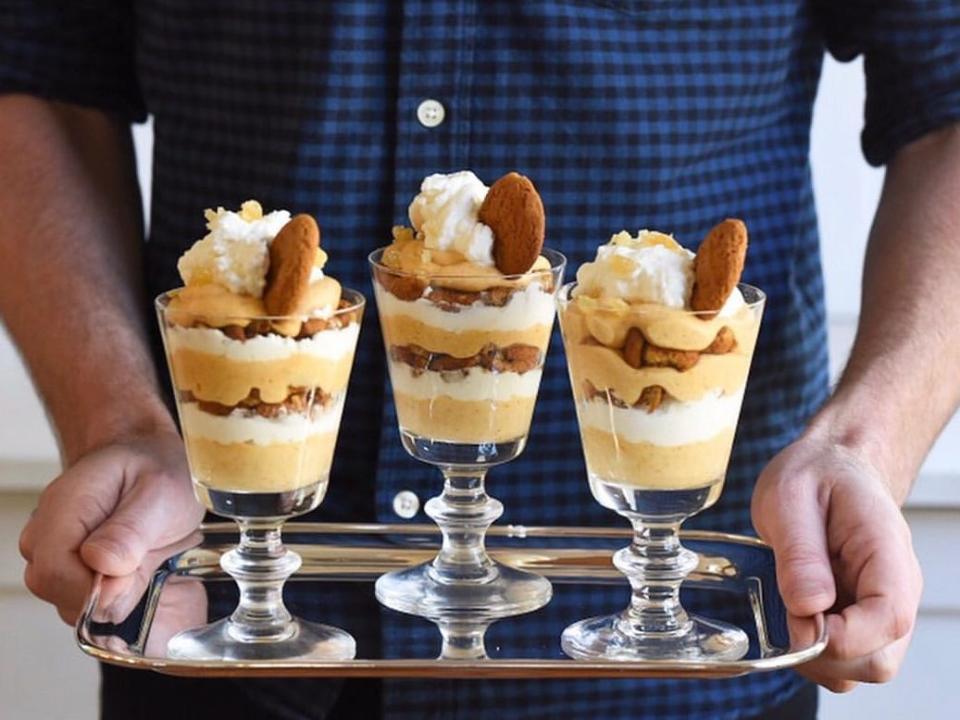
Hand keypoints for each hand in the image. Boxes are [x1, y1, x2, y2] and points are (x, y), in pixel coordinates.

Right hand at [19, 431, 204, 624]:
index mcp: (65, 506)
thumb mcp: (161, 492)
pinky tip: (138, 567)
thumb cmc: (156, 469)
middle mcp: (47, 532)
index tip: (135, 576)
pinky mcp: (68, 568)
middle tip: (149, 558)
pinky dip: (118, 593)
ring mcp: (53, 552)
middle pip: (59, 592)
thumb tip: (103, 569)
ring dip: (118, 593)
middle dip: (111, 592)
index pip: (54, 572)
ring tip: (146, 555)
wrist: (152, 459)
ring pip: (73, 602)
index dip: (96, 589)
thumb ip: (132, 532)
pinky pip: (86, 600)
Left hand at [751, 427, 922, 691]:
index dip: (843, 636)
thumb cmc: (816, 475)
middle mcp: (895, 589)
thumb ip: (800, 553)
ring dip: (815, 656)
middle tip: (785, 612)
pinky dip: (812, 650)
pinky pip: (843, 658)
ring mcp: (879, 607)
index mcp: (886, 553)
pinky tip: (792, 613)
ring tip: (786, 608)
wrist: (830, 466)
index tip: (799, 617)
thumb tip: (808, 607)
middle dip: (824, 653)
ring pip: (861, 668)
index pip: (889, 619)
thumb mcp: (791, 496)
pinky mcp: (860, 618)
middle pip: (878, 660)